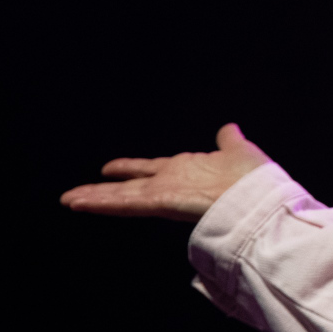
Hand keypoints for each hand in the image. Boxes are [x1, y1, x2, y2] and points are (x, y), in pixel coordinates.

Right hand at [60, 122, 269, 221]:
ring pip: (124, 196)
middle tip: (74, 194)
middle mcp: (172, 183)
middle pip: (131, 187)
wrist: (264, 199)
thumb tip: (228, 128)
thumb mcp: (239, 152)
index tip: (111, 169)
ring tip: (68, 199)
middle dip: (103, 191)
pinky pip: (129, 202)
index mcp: (187, 172)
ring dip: (95, 198)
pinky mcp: (164, 202)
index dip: (132, 169)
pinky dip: (104, 202)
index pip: (151, 170)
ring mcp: (166, 194)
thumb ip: (230, 142)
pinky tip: (80, 202)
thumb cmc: (255, 180)